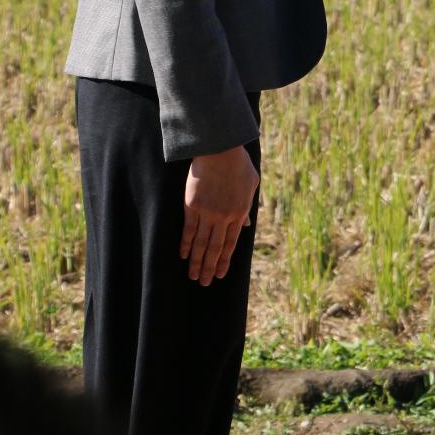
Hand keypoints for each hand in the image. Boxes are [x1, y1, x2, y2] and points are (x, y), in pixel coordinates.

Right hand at [181, 145, 257, 285]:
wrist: (220, 151)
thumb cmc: (238, 164)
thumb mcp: (251, 185)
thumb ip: (247, 207)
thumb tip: (246, 225)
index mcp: (239, 213)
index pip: (231, 243)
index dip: (224, 260)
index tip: (219, 274)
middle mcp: (223, 217)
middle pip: (214, 248)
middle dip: (209, 267)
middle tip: (204, 283)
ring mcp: (207, 213)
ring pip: (200, 243)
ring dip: (196, 261)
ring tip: (193, 276)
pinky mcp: (191, 206)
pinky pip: (188, 230)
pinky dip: (185, 244)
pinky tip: (183, 256)